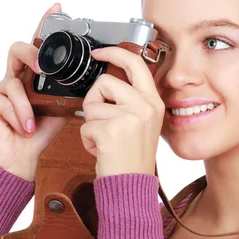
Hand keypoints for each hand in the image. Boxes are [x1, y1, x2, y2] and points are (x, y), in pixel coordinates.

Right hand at [0, 3, 68, 181]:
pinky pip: (6, 98)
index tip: (57, 7)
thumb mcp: (61, 110)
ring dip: (25, 103)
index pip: (38, 47)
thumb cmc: (39, 134)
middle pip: (18, 49)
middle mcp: (15, 77)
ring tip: (32, 121)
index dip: (44, 25)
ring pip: (12, 79)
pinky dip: (19, 115)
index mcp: (33, 77)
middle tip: (42, 67)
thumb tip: (90, 81)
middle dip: (32, 53)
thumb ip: (69, 92)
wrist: (22, 160)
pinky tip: (23, 127)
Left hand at [79, 46, 164, 177]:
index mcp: (153, 102)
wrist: (131, 185)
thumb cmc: (132, 156)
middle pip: (105, 82)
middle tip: (101, 118)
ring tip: (105, 140)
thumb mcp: (142, 122)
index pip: (135, 64)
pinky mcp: (111, 131)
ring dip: (91, 124)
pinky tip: (101, 150)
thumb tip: (108, 81)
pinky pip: (85, 125)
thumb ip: (131, 100)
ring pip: (92, 106)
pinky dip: (87, 140)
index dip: (114, 53)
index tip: (99, 52)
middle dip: (94, 99)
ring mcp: (129, 118)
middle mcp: (145, 107)